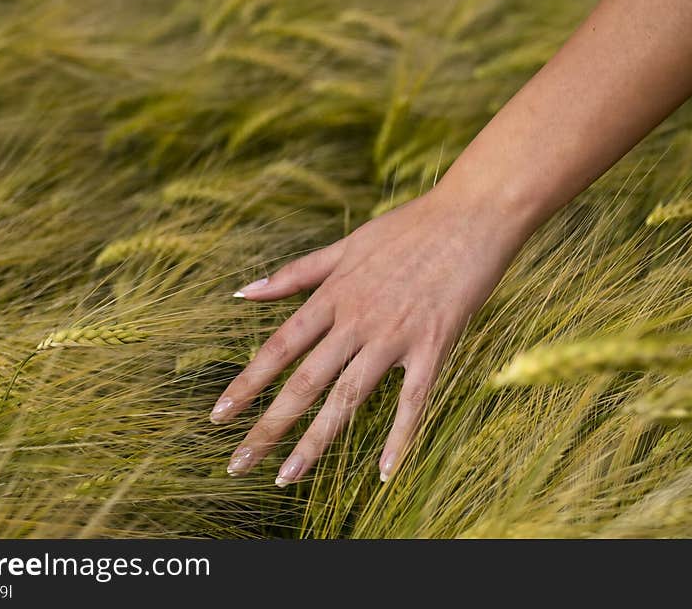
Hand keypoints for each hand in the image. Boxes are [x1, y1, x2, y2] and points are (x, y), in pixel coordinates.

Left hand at [211, 180, 529, 484]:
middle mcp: (356, 319)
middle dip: (268, 425)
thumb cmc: (409, 227)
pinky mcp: (434, 346)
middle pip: (304, 382)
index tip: (219, 415)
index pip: (279, 347)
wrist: (472, 215)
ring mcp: (395, 336)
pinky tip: (385, 472)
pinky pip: (413, 401)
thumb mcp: (345, 245)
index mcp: (333, 295)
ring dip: (315, 441)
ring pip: (348, 397)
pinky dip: (399, 437)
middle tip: (238, 464)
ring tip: (288, 476)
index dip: (247, 383)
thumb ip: (295, 273)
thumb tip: (244, 291)